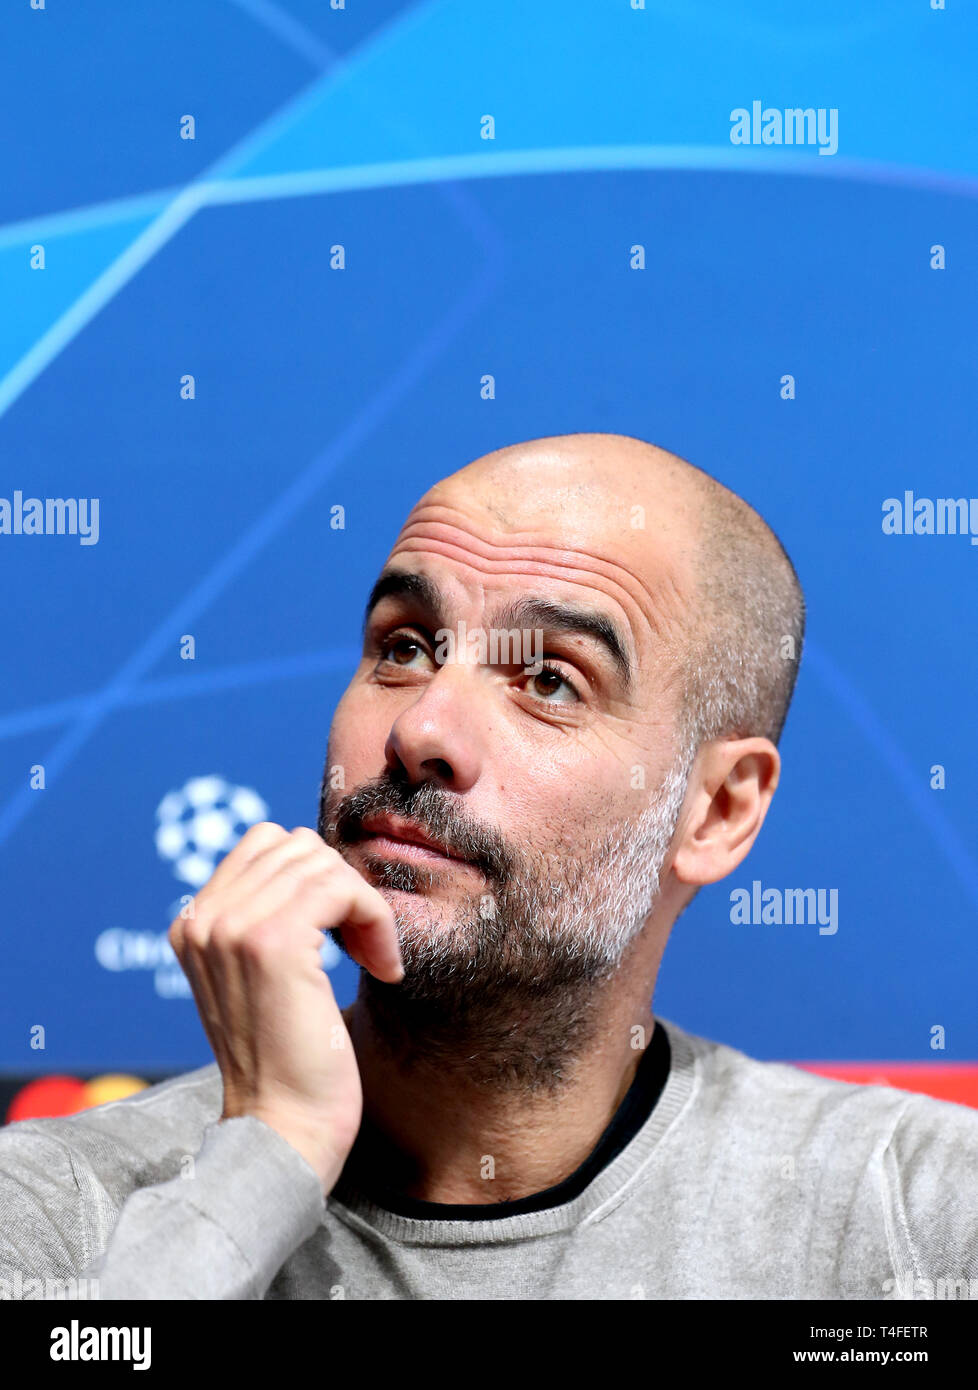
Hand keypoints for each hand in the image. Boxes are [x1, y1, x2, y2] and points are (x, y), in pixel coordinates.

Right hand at [168, 823, 401, 1193]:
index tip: (342, 932)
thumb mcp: (262, 978)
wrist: (283, 1129)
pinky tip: (382, 966)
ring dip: (364, 906)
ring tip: (373, 958)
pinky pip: (342, 888)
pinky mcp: (272, 942)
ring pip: (323, 863)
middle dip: (344, 888)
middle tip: (364, 945)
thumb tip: (318, 861)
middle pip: (297, 846)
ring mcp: (233, 927)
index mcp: (194, 924)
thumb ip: (267, 917)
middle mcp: (203, 919)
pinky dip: (375, 919)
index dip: (318, 877)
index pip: (265, 844)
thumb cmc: (289, 1060)